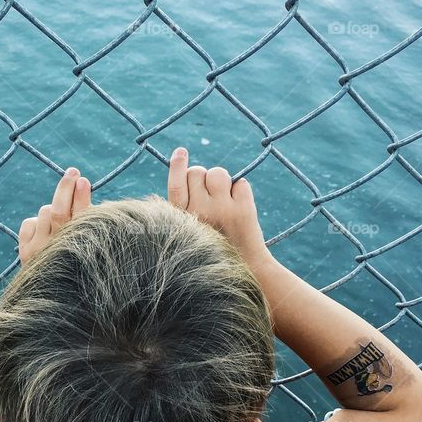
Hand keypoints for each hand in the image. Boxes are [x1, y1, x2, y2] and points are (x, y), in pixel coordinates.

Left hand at [19, 167, 90, 263]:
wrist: (54, 301)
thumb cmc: (79, 266)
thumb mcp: (88, 245)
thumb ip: (86, 221)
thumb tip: (80, 184)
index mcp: (81, 251)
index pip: (81, 219)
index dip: (81, 198)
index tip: (83, 181)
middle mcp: (57, 252)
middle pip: (59, 212)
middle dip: (66, 188)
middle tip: (73, 172)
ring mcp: (39, 253)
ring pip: (45, 212)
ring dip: (53, 210)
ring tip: (60, 225)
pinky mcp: (26, 253)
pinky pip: (30, 222)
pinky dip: (37, 222)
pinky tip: (44, 234)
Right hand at [166, 147, 273, 271]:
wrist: (246, 270)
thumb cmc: (214, 247)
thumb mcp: (190, 231)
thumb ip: (187, 206)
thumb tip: (192, 171)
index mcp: (181, 221)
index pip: (175, 185)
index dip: (177, 166)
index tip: (181, 151)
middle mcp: (199, 214)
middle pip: (197, 173)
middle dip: (204, 177)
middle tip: (211, 196)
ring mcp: (222, 210)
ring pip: (218, 174)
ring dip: (223, 181)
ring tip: (226, 201)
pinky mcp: (243, 209)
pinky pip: (240, 183)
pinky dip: (241, 192)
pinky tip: (240, 209)